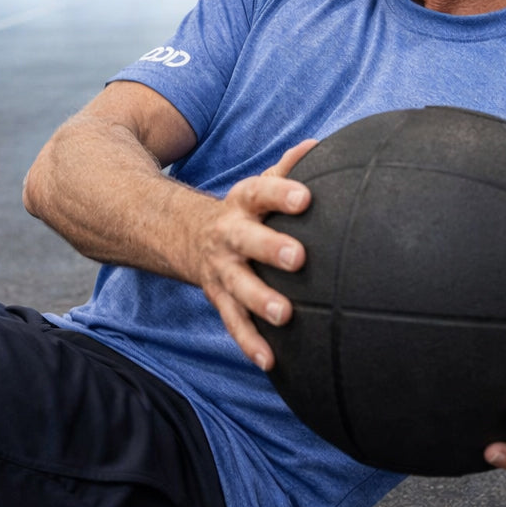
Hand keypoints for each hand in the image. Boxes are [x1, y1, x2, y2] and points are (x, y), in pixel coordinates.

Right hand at [192, 139, 316, 371]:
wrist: (188, 238)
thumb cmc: (244, 213)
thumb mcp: (258, 188)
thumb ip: (286, 170)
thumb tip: (318, 145)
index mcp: (242, 205)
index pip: (260, 193)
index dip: (281, 193)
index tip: (305, 197)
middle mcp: (229, 236)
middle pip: (247, 241)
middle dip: (270, 248)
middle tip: (298, 258)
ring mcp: (222, 270)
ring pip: (239, 287)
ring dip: (260, 301)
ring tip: (285, 315)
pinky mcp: (220, 299)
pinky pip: (234, 323)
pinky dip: (250, 343)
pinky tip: (270, 361)